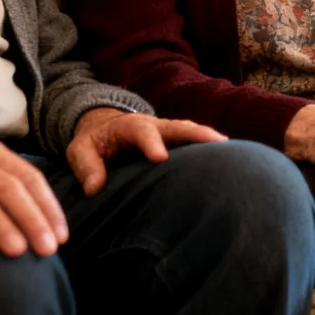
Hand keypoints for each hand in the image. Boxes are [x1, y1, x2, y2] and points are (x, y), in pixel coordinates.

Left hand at [66, 107, 226, 194]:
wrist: (105, 126)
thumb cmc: (94, 141)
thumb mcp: (80, 150)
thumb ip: (86, 166)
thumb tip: (94, 189)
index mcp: (130, 126)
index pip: (143, 132)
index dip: (152, 143)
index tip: (160, 157)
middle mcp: (155, 125)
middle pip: (179, 126)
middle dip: (198, 134)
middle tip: (218, 143)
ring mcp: (169, 133)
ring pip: (192, 133)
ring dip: (210, 141)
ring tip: (234, 155)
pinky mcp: (177, 142)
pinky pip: (195, 144)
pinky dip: (211, 151)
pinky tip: (229, 164)